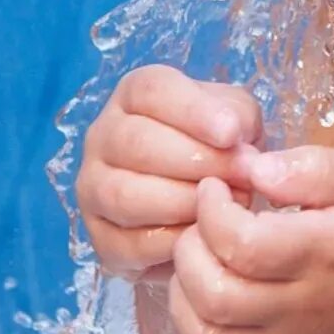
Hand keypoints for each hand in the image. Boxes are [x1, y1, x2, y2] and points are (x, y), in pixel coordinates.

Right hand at [76, 64, 262, 279]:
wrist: (207, 200)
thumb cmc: (218, 145)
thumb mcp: (237, 116)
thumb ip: (239, 117)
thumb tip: (234, 136)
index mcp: (135, 94)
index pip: (152, 90)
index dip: (192, 110)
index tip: (231, 133)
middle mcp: (104, 135)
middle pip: (136, 142)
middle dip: (196, 162)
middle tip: (241, 175)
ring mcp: (93, 187)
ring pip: (124, 194)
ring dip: (183, 202)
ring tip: (224, 204)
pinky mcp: (99, 237)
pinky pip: (126, 243)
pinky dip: (170, 242)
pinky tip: (202, 233)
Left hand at [167, 146, 333, 333]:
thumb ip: (316, 168)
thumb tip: (255, 168)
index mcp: (326, 252)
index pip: (245, 244)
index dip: (214, 210)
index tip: (217, 185)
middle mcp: (301, 305)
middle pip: (216, 293)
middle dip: (191, 245)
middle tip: (204, 215)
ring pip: (204, 333)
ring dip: (183, 286)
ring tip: (200, 249)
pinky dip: (189, 318)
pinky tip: (204, 283)